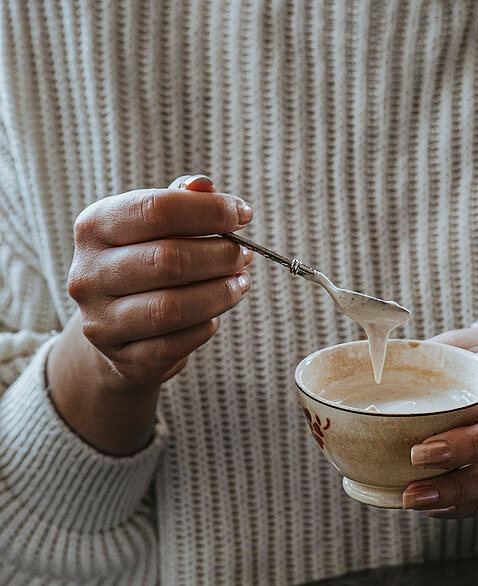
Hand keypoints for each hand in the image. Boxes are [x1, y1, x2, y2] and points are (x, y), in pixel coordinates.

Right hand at [48, 175, 251, 453]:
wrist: (116, 330)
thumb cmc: (143, 266)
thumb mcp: (153, 227)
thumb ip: (179, 202)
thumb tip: (205, 186)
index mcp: (93, 228)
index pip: (156, 209)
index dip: (208, 211)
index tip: (242, 215)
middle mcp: (89, 275)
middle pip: (167, 260)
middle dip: (218, 256)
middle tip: (243, 255)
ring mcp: (103, 323)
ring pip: (173, 307)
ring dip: (219, 293)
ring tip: (239, 283)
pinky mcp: (126, 361)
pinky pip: (177, 343)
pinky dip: (205, 326)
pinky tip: (214, 315)